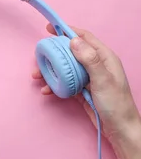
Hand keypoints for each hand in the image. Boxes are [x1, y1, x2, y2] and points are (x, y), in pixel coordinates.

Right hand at [32, 23, 140, 143]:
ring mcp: (88, 78)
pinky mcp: (82, 90)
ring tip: (38, 77)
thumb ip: (90, 59)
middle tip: (39, 59)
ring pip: (65, 68)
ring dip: (51, 71)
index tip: (49, 29)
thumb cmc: (116, 104)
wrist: (119, 129)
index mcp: (104, 58)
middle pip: (70, 53)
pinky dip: (55, 85)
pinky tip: (48, 90)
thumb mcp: (103, 80)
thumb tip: (73, 40)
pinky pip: (65, 83)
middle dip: (54, 55)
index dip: (67, 31)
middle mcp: (95, 65)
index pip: (84, 38)